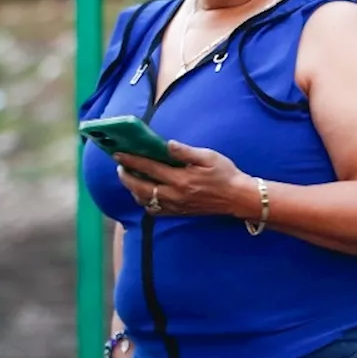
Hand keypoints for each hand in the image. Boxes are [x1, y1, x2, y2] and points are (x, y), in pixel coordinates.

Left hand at [115, 141, 249, 217]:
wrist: (238, 197)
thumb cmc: (225, 174)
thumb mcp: (209, 157)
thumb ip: (186, 152)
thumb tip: (167, 145)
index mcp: (181, 179)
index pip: (149, 167)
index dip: (131, 160)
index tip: (118, 153)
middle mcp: (174, 194)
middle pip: (140, 187)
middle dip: (126, 176)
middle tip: (120, 166)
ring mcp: (175, 206)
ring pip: (144, 200)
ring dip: (132, 189)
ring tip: (130, 178)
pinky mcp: (179, 212)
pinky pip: (154, 211)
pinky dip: (144, 202)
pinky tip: (144, 193)